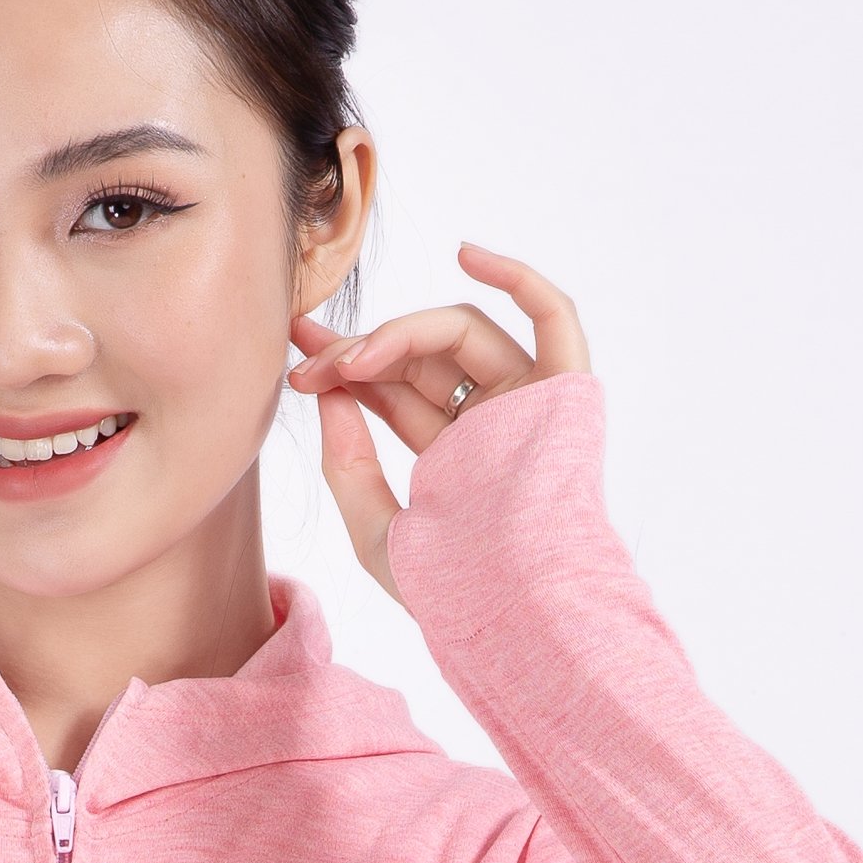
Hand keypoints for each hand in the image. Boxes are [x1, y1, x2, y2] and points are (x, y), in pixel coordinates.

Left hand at [286, 242, 591, 603]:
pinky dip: (520, 279)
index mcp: (452, 459)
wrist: (510, 609)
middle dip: (360, 348)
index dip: (346, 365)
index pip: (394, 391)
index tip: (297, 356)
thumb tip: (328, 393)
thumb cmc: (450, 591)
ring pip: (464, 334)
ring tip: (353, 357)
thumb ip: (347, 463)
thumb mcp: (375, 529)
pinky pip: (555, 319)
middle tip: (309, 357)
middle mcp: (491, 425)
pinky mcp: (564, 394)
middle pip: (421, 358)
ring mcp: (529, 405)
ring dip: (401, 332)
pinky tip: (467, 253)